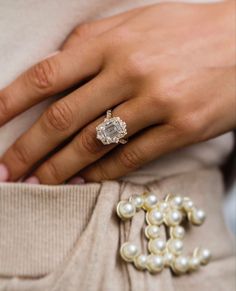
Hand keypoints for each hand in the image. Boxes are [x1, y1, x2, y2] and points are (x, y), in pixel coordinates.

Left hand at [0, 1, 234, 183]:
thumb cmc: (185, 30)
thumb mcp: (134, 23)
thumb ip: (91, 44)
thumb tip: (56, 71)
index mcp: (111, 42)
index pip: (46, 76)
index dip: (10, 103)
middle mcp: (129, 72)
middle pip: (63, 119)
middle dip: (28, 150)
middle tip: (6, 172)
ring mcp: (155, 103)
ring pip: (93, 145)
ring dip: (59, 170)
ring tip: (37, 185)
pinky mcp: (180, 129)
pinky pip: (129, 158)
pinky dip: (101, 174)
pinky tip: (83, 183)